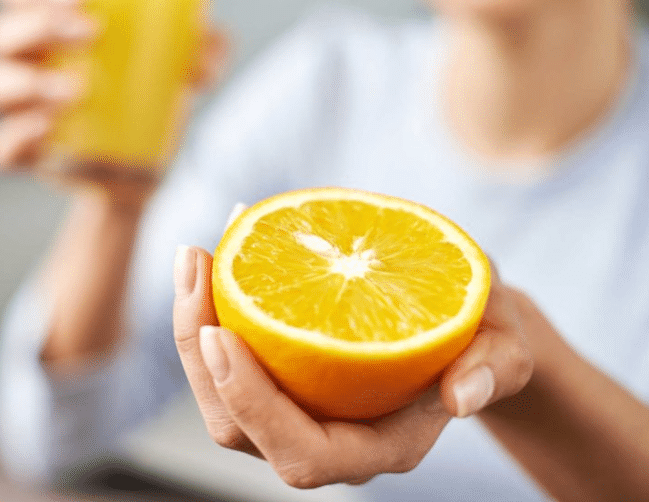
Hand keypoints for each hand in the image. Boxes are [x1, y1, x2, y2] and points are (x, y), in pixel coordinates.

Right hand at [0, 0, 228, 204]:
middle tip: (90, 33)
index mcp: (55, 31)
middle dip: (38, 26)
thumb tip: (203, 49)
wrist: (145, 169)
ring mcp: (22, 112)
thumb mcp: (187, 70)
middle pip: (0, 34)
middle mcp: (28, 66)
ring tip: (75, 91)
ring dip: (25, 82)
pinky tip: (48, 130)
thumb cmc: (152, 100)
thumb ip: (207, 49)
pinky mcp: (28, 155)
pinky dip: (16, 137)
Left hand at [173, 238, 533, 487]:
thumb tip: (464, 395)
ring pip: (220, 394)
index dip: (254, 404)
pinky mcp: (284, 375)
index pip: (304, 454)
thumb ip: (496, 366)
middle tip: (196, 265)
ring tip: (197, 254)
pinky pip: (233, 354)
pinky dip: (216, 306)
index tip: (224, 333)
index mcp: (380, 446)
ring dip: (195, 324)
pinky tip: (224, 247)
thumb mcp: (506, 342)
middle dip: (200, 353)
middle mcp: (329, 439)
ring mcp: (300, 409)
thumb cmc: (488, 336)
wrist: (468, 326)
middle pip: (238, 427)